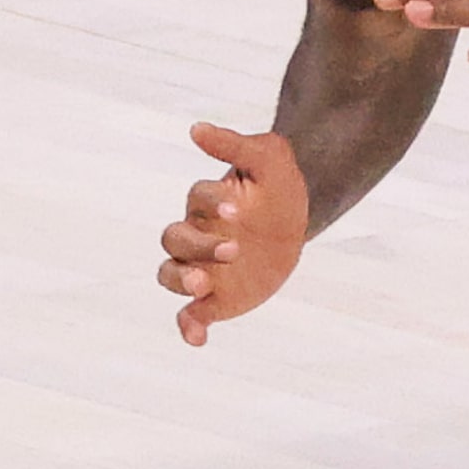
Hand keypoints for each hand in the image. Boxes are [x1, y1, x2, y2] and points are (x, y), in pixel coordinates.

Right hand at [158, 123, 309, 345]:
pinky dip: (188, 327)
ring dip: (181, 282)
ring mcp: (202, 267)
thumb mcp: (268, 157)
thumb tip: (195, 128)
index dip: (212, 203)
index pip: (196, 200)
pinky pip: (191, 315)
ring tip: (203, 285)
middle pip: (174, 240)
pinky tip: (197, 339)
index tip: (238, 208)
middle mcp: (196, 234)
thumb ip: (234, 144)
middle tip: (233, 250)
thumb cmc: (278, 183)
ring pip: (170, 275)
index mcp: (207, 201)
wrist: (298, 218)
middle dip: (197, 248)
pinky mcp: (215, 297)